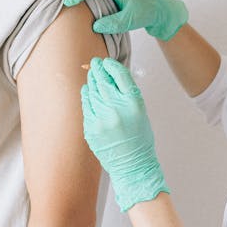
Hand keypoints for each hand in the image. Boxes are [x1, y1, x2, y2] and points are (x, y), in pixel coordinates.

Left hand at [82, 58, 168, 210]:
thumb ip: (126, 93)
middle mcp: (117, 109)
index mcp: (134, 103)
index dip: (111, 65)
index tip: (107, 62)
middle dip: (98, 70)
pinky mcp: (91, 128)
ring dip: (92, 81)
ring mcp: (102, 119)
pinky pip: (86, 105)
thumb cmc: (139, 138)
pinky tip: (88, 91)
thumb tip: (110, 74)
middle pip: (103, 81)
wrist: (132, 164)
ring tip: (92, 75)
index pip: (120, 75)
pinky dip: (86, 95)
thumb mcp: (140, 111)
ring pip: (92, 91)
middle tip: (95, 63)